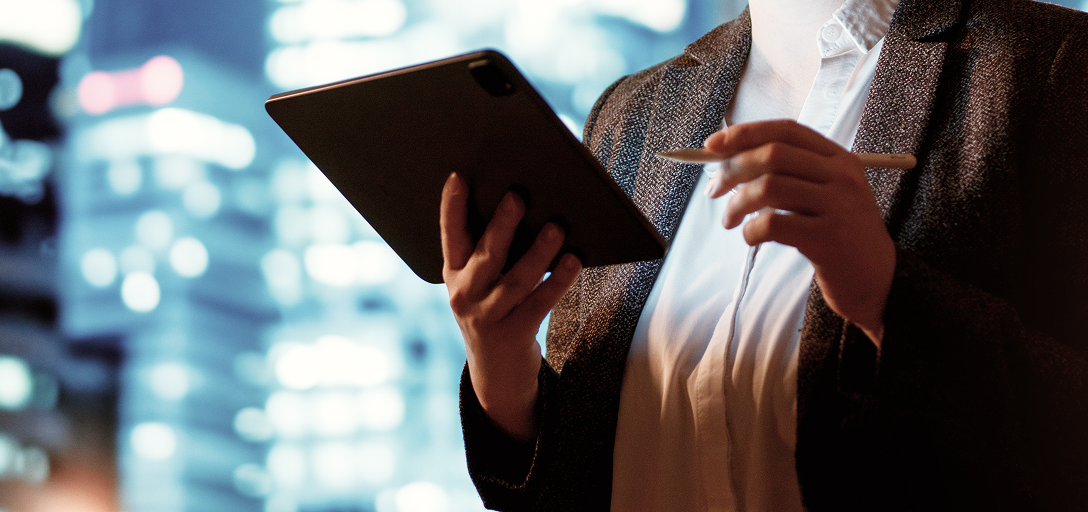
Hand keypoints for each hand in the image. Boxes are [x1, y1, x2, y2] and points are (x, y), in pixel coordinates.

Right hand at [441, 173, 581, 439]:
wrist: (496, 375)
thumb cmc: (493, 312)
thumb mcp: (479, 286)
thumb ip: (489, 254)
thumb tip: (523, 208)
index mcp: (453, 275)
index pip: (450, 236)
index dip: (452, 206)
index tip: (460, 177)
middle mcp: (464, 295)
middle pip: (486, 254)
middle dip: (503, 224)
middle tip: (518, 196)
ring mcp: (487, 317)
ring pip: (517, 279)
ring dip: (539, 251)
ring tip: (558, 227)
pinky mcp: (514, 335)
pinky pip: (540, 303)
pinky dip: (558, 281)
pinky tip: (574, 261)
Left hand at [703, 120, 894, 344]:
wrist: (878, 281)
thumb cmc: (839, 236)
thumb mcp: (824, 195)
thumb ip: (788, 174)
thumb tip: (728, 160)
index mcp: (839, 159)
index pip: (786, 130)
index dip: (745, 134)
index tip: (712, 146)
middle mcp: (841, 176)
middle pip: (773, 154)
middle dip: (732, 170)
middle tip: (714, 190)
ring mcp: (837, 206)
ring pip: (768, 187)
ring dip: (736, 204)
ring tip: (729, 220)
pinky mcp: (828, 238)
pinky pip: (773, 224)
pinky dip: (751, 230)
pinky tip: (751, 237)